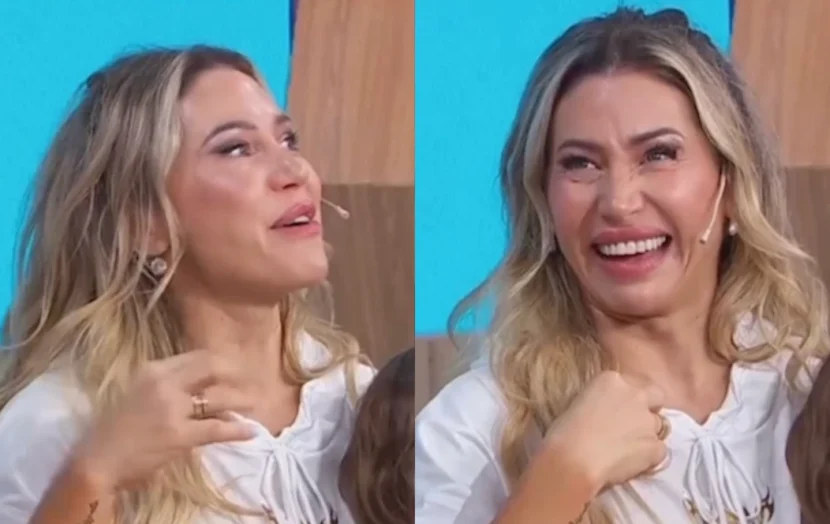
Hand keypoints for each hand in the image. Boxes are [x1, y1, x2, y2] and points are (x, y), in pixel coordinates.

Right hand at [72, 350, 255, 491]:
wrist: (98, 459)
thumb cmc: (116, 427)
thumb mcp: (138, 391)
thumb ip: (166, 382)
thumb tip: (200, 381)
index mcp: (154, 369)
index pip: (197, 356)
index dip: (221, 360)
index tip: (235, 365)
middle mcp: (165, 382)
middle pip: (211, 367)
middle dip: (236, 372)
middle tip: (251, 379)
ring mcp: (173, 408)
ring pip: (218, 397)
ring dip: (240, 400)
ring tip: (254, 403)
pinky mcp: (179, 434)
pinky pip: (216, 428)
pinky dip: (237, 430)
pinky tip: (251, 431)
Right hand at [543, 371, 667, 492]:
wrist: (573, 459)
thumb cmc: (565, 431)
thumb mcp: (579, 402)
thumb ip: (601, 400)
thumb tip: (607, 412)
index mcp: (612, 380)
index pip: (633, 382)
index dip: (628, 396)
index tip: (620, 408)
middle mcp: (635, 395)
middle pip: (656, 395)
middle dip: (651, 405)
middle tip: (635, 422)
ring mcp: (648, 421)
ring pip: (658, 425)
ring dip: (647, 433)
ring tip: (629, 448)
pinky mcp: (655, 446)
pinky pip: (659, 450)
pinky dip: (649, 457)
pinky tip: (632, 463)